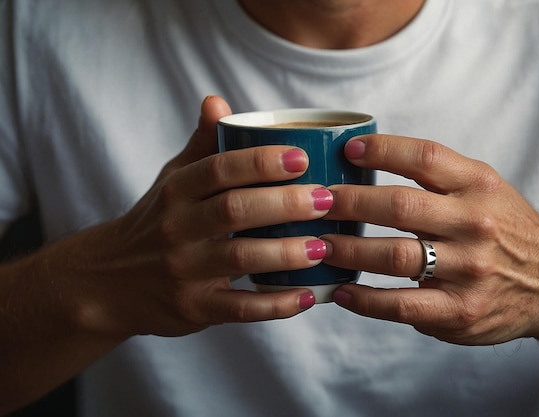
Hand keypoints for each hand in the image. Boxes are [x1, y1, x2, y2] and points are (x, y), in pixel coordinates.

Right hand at [69, 96, 331, 337]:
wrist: (109, 282)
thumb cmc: (157, 221)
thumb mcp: (172, 180)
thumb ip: (200, 145)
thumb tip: (216, 100)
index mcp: (176, 191)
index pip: (219, 168)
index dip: (261, 161)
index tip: (302, 157)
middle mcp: (177, 229)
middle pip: (235, 210)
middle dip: (286, 204)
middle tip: (326, 200)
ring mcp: (184, 271)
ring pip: (240, 258)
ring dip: (287, 253)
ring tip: (324, 245)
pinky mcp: (194, 308)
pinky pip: (240, 308)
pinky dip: (276, 305)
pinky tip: (307, 296)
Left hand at [322, 134, 538, 345]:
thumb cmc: (504, 228)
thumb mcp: (484, 188)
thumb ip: (437, 175)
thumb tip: (364, 159)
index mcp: (477, 186)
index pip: (424, 157)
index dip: (381, 150)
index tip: (347, 150)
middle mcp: (474, 223)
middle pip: (399, 205)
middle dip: (348, 202)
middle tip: (315, 202)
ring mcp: (468, 270)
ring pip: (394, 256)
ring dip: (346, 250)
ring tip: (316, 246)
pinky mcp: (460, 311)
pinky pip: (401, 304)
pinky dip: (364, 299)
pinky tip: (341, 292)